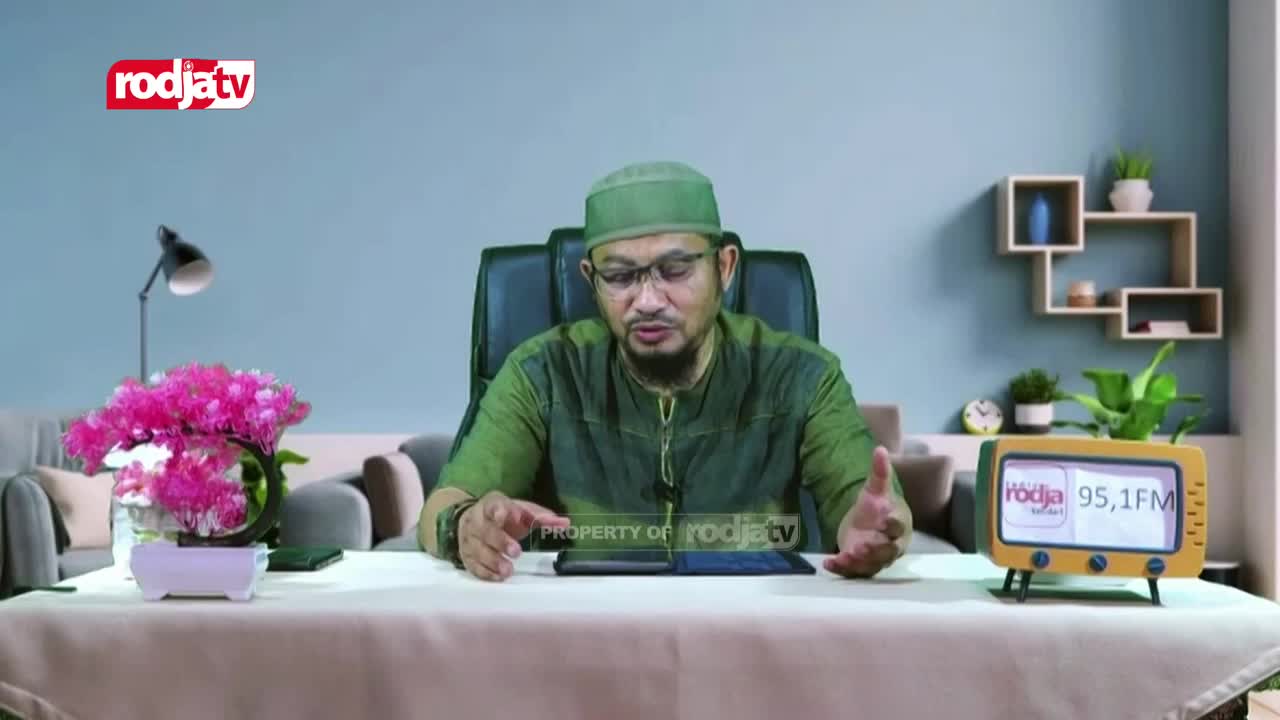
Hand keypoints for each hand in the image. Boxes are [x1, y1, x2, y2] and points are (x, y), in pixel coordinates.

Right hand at [458, 490, 569, 581]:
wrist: (470, 521)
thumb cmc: (502, 516)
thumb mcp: (521, 511)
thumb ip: (541, 517)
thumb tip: (566, 523)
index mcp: (491, 505)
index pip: (493, 505)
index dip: (500, 511)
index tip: (507, 516)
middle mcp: (477, 521)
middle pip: (486, 531)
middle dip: (500, 541)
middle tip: (516, 551)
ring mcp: (469, 539)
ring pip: (478, 550)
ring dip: (493, 561)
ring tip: (508, 570)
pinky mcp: (466, 556)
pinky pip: (473, 565)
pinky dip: (485, 572)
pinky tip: (497, 577)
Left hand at [824, 445, 908, 577]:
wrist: (868, 525)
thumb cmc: (877, 507)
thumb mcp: (875, 489)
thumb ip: (879, 472)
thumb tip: (880, 449)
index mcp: (898, 525)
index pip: (899, 526)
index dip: (892, 524)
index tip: (883, 519)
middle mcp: (890, 545)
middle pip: (886, 552)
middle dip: (874, 551)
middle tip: (860, 548)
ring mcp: (875, 558)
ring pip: (870, 565)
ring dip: (856, 563)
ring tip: (842, 557)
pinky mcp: (861, 566)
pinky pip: (853, 572)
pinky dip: (841, 569)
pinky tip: (827, 562)